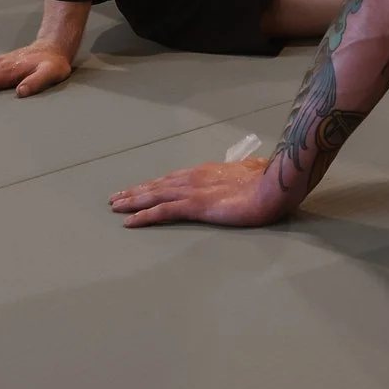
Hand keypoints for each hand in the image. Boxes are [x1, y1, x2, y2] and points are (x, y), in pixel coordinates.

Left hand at [109, 156, 294, 228]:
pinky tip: (130, 222)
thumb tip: (256, 166)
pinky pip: (162, 212)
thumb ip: (250, 170)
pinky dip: (144, 216)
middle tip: (117, 198)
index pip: (173, 179)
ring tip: (116, 207)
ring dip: (133, 202)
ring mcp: (192, 191)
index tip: (141, 188)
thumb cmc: (267, 180)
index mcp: (206, 171)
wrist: (272, 185)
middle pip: (158, 185)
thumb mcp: (255, 172)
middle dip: (136, 192)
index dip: (155, 184)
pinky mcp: (194, 206)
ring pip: (154, 196)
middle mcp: (194, 178)